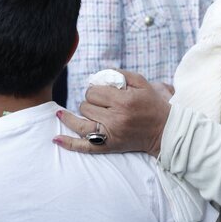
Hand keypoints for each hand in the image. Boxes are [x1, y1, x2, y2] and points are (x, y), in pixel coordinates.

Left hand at [54, 70, 170, 156]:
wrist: (164, 131)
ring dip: (79, 115)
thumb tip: (98, 75)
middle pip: (86, 106)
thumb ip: (120, 74)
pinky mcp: (109, 146)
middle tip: (103, 103)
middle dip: (91, 102)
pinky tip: (56, 139)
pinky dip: (69, 143)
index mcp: (123, 101)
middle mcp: (116, 119)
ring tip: (74, 112)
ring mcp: (111, 135)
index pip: (94, 92)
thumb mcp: (141, 82)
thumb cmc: (152, 104)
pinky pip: (84, 147)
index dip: (95, 90)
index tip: (103, 92)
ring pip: (81, 122)